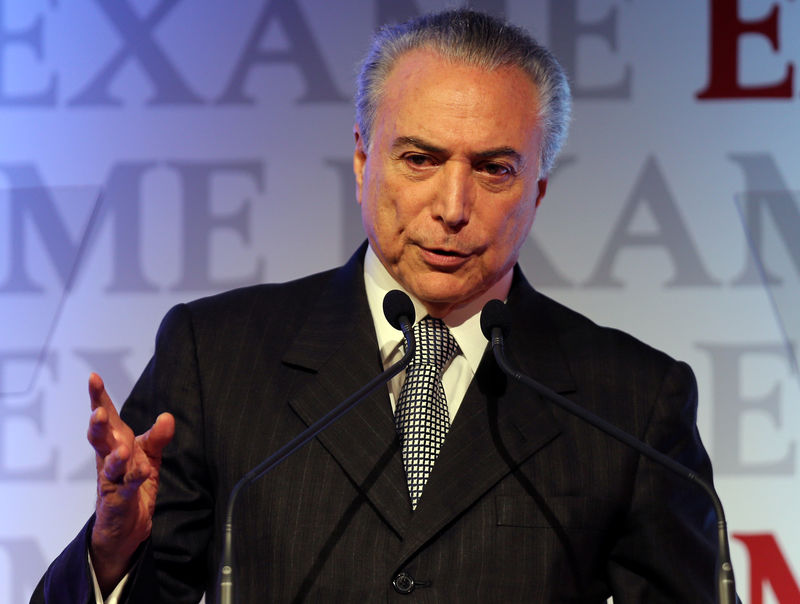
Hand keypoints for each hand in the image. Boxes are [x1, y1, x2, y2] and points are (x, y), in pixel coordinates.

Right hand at [86, 373, 174, 594]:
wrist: (125, 526)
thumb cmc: (132, 483)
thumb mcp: (148, 456)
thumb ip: (157, 437)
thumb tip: (168, 416)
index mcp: (115, 443)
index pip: (106, 417)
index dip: (99, 397)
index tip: (93, 378)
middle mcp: (109, 458)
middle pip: (100, 438)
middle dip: (98, 425)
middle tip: (99, 413)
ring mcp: (112, 480)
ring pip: (109, 464)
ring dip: (115, 456)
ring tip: (122, 448)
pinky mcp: (118, 500)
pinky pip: (126, 487)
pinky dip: (135, 479)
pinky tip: (142, 472)